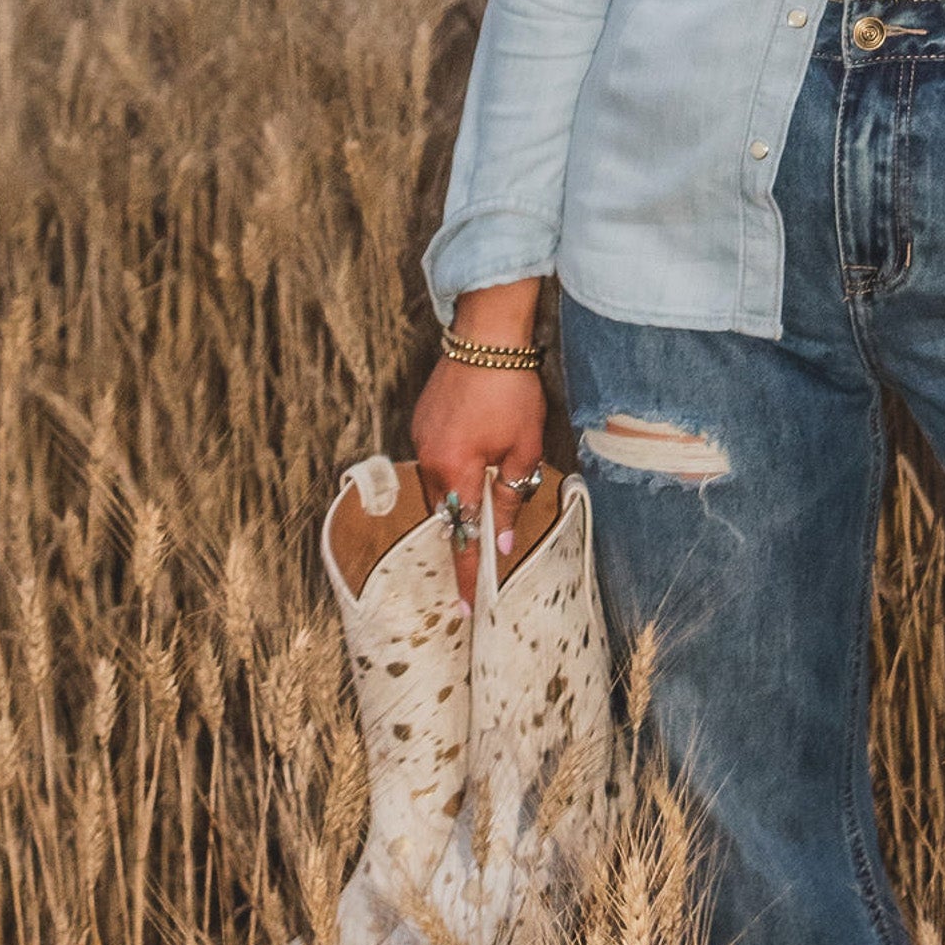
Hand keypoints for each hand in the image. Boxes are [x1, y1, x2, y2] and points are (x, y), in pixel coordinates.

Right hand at [410, 356, 545, 611]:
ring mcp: (421, 439)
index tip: (465, 606)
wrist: (486, 337)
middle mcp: (429, 459)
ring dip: (462, 491)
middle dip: (466, 525)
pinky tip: (477, 447)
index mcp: (454, 471)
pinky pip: (435, 459)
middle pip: (446, 511)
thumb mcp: (523, 450)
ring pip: (440, 485)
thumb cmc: (511, 391)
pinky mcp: (422, 422)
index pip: (459, 535)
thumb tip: (503, 540)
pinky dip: (454, 466)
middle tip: (490, 534)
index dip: (464, 573)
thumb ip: (509, 498)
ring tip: (491, 474)